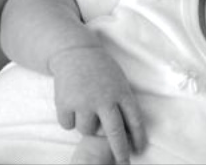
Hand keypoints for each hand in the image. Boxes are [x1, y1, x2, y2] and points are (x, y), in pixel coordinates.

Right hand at [49, 45, 144, 164]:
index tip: (140, 150)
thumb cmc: (100, 69)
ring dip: (86, 125)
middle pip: (114, 133)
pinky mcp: (66, 103)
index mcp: (121, 91)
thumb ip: (121, 102)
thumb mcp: (118, 81)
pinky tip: (71, 103)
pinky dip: (68, 119)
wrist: (75, 51)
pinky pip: (67, 125)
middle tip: (123, 162)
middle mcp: (105, 98)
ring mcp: (84, 102)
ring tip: (85, 107)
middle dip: (120, 151)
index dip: (138, 137)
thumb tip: (126, 132)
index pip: (134, 119)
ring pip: (86, 131)